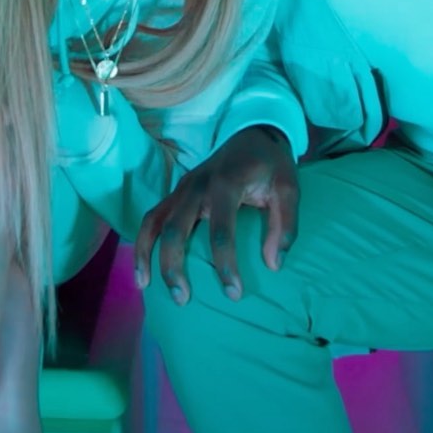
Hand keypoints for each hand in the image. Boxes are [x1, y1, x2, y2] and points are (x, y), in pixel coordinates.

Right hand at [134, 125, 298, 303]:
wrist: (253, 133)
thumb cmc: (271, 166)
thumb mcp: (289, 188)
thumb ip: (286, 225)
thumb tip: (273, 265)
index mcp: (226, 183)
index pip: (221, 230)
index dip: (225, 265)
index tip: (233, 294)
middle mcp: (197, 185)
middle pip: (176, 229)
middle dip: (174, 266)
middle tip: (183, 300)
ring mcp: (183, 187)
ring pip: (155, 220)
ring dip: (147, 254)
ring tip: (145, 286)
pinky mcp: (178, 191)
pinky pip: (153, 216)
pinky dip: (143, 241)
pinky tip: (143, 267)